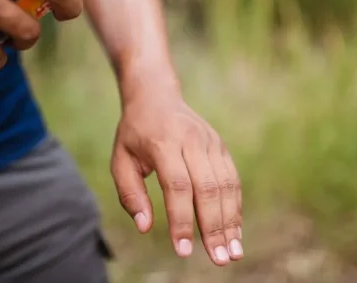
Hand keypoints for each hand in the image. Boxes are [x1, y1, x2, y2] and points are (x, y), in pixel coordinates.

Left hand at [111, 86, 242, 265]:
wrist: (156, 96)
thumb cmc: (134, 133)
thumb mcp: (120, 159)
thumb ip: (130, 194)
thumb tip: (145, 227)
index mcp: (163, 142)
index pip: (177, 186)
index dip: (182, 220)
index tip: (183, 250)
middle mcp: (191, 140)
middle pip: (208, 187)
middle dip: (214, 227)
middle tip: (219, 260)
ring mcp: (209, 142)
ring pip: (226, 184)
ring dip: (231, 220)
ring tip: (233, 253)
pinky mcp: (220, 146)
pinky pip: (232, 178)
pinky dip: (235, 206)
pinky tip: (235, 230)